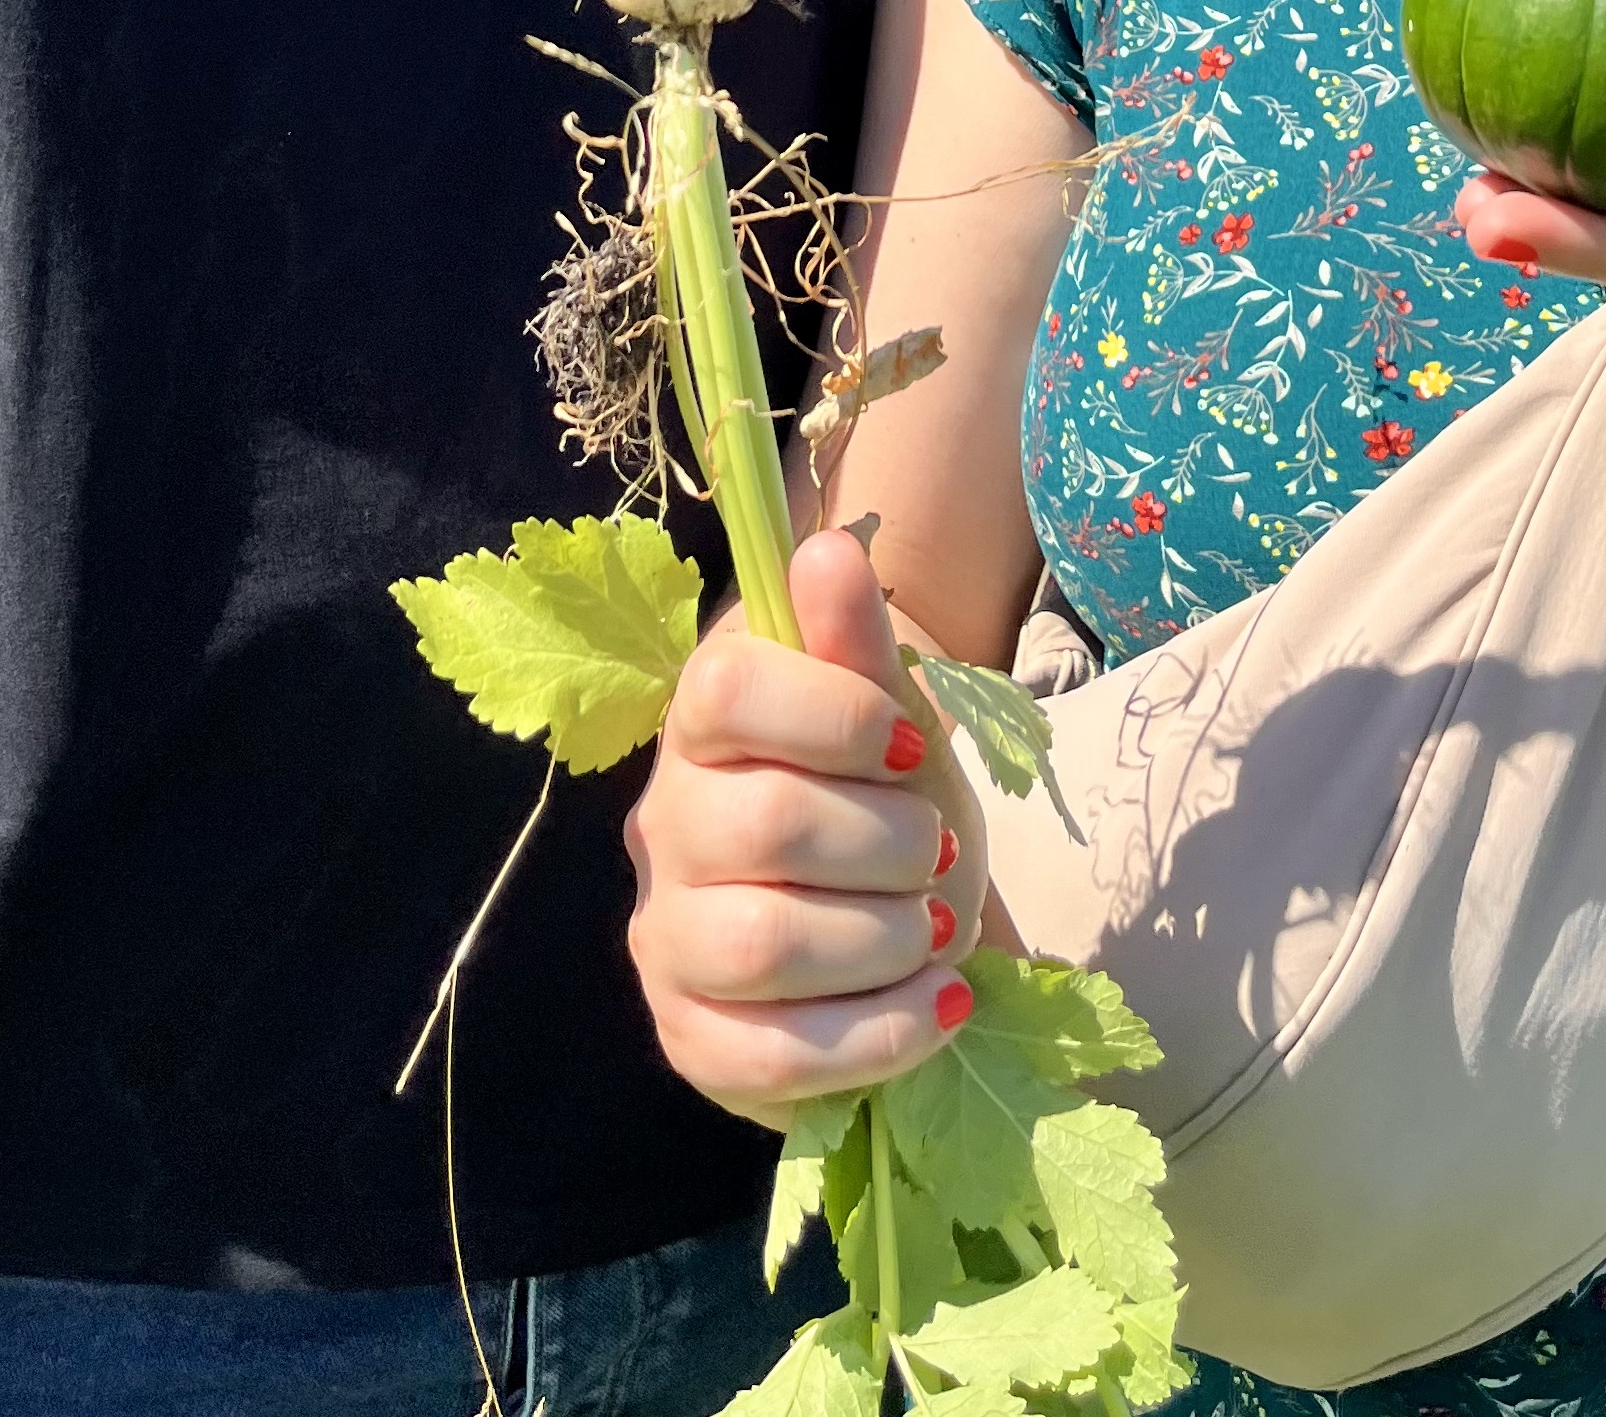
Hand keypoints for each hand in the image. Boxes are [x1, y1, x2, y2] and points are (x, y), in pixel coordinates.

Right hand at [624, 530, 986, 1123]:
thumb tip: (826, 549)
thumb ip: (856, 641)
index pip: (728, 692)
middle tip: (938, 851)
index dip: (840, 715)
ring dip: (886, 939)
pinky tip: (942, 1006)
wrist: (901, 922)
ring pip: (765, 944)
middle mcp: (663, 827)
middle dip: (889, 842)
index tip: (915, 745)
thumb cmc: (888, 798)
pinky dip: (879, 1034)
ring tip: (937, 930)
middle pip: (765, 825)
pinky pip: (772, 1056)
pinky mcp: (695, 1041)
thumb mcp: (894, 716)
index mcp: (702, 723)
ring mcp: (667, 941)